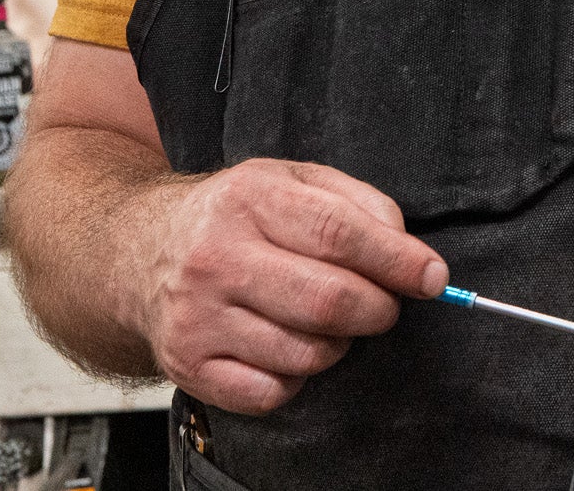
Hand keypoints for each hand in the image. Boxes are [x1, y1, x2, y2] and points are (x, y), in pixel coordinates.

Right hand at [126, 158, 448, 414]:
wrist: (141, 252)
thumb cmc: (235, 216)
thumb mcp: (290, 180)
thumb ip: (355, 201)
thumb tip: (406, 248)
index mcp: (249, 198)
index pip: (340, 233)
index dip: (397, 260)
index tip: (432, 276)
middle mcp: (217, 256)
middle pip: (328, 301)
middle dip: (377, 309)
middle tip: (383, 305)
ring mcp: (198, 316)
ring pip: (307, 353)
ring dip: (338, 344)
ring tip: (326, 320)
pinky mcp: (189, 365)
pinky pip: (272, 392)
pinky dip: (296, 377)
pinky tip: (285, 345)